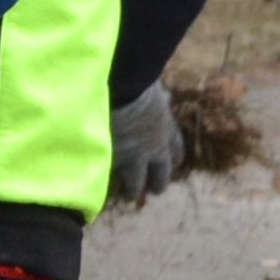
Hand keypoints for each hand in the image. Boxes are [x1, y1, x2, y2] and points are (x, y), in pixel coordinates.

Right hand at [108, 79, 179, 202]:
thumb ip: (158, 96)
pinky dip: (108, 180)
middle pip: (162, 173)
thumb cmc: (139, 83)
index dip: (174, 158)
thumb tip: (165, 94)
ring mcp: (134, 157)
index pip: (176, 151)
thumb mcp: (155, 89)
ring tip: (129, 196)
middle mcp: (155, 148)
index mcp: (167, 129)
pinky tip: (103, 184)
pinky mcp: (114, 159)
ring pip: (137, 182)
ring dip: (134, 190)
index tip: (173, 164)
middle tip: (155, 189)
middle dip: (158, 182)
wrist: (121, 91)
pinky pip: (111, 176)